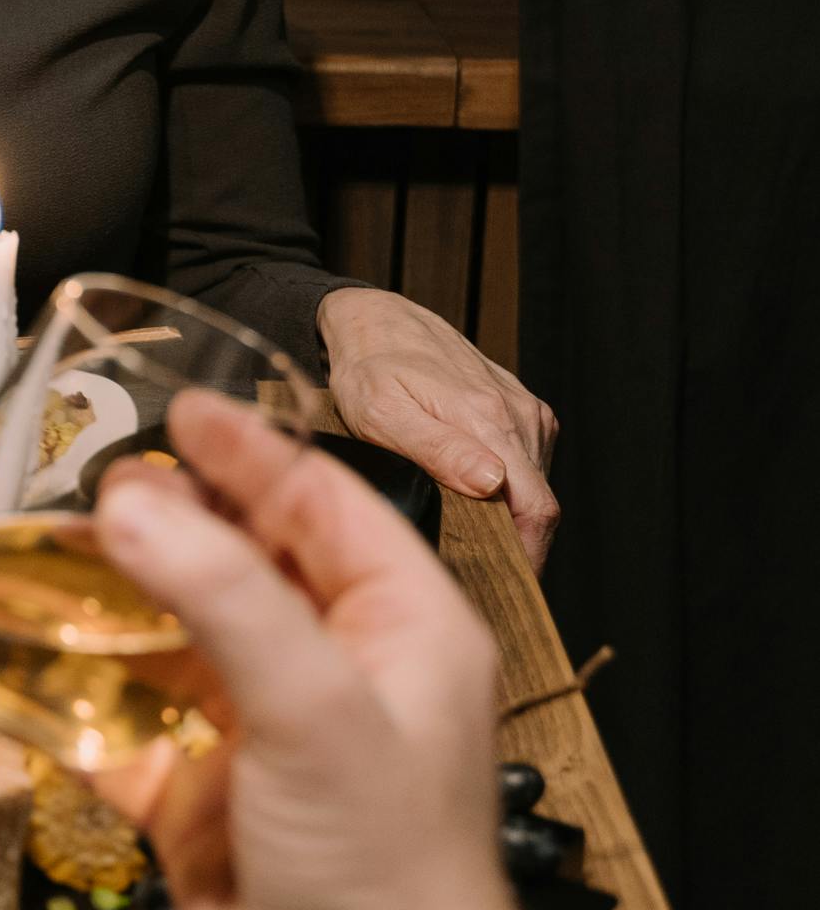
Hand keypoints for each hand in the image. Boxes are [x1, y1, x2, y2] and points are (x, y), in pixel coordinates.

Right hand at [92, 393, 612, 909]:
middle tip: (96, 486)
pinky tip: (30, 677)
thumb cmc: (392, 881)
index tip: (180, 413)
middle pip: (241, 567)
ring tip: (48, 563)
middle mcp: (335, 678)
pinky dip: (80, 709)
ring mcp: (266, 744)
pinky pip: (129, 736)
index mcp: (400, 631)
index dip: (248, 455)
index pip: (320, 506)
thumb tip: (138, 509)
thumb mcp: (314, 707)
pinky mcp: (206, 809)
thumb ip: (220, 597)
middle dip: (169, 525)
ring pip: (176, 647)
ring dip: (115, 611)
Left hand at [317, 285, 558, 569]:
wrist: (379, 323)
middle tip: (474, 573)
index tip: (499, 586)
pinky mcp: (523, 410)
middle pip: (540, 505)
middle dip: (517, 546)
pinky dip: (509, 491)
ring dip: (511, 518)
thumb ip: (437, 449)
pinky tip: (473, 499)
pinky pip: (529, 465)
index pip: (535, 510)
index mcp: (490, 421)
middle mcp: (519, 416)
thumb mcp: (381, 413)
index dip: (526, 557)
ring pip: (535, 487)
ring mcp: (525, 412)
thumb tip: (492, 484)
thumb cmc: (369, 370)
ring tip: (468, 539)